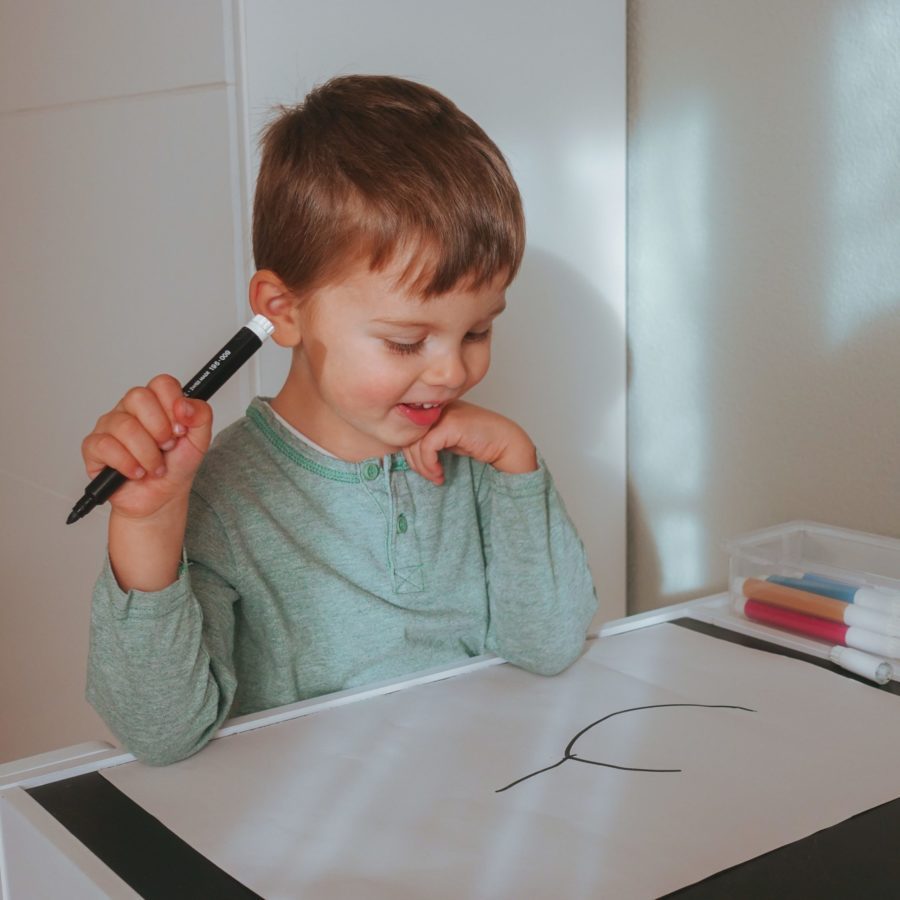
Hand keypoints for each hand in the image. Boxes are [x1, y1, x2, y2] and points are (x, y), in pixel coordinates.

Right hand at [81, 375, 212, 520]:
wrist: (162, 498)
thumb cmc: (176, 465)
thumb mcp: (200, 441)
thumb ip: (201, 416)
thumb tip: (185, 405)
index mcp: (156, 403)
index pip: (161, 383)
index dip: (173, 404)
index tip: (180, 428)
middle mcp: (131, 410)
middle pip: (139, 397)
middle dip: (159, 429)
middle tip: (166, 446)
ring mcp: (110, 426)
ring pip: (125, 426)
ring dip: (147, 454)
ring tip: (154, 466)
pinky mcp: (94, 447)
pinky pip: (106, 446)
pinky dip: (127, 464)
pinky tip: (136, 472)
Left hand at [403, 400, 536, 484]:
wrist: (507, 444)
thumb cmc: (481, 444)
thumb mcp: (449, 441)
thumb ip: (430, 441)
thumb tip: (406, 453)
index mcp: (437, 409)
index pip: (409, 430)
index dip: (411, 453)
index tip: (424, 470)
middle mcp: (439, 408)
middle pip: (408, 437)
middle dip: (415, 462)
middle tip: (430, 476)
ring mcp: (445, 414)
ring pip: (415, 443)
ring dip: (423, 467)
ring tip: (436, 476)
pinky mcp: (451, 424)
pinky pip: (427, 447)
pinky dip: (429, 464)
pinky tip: (440, 473)